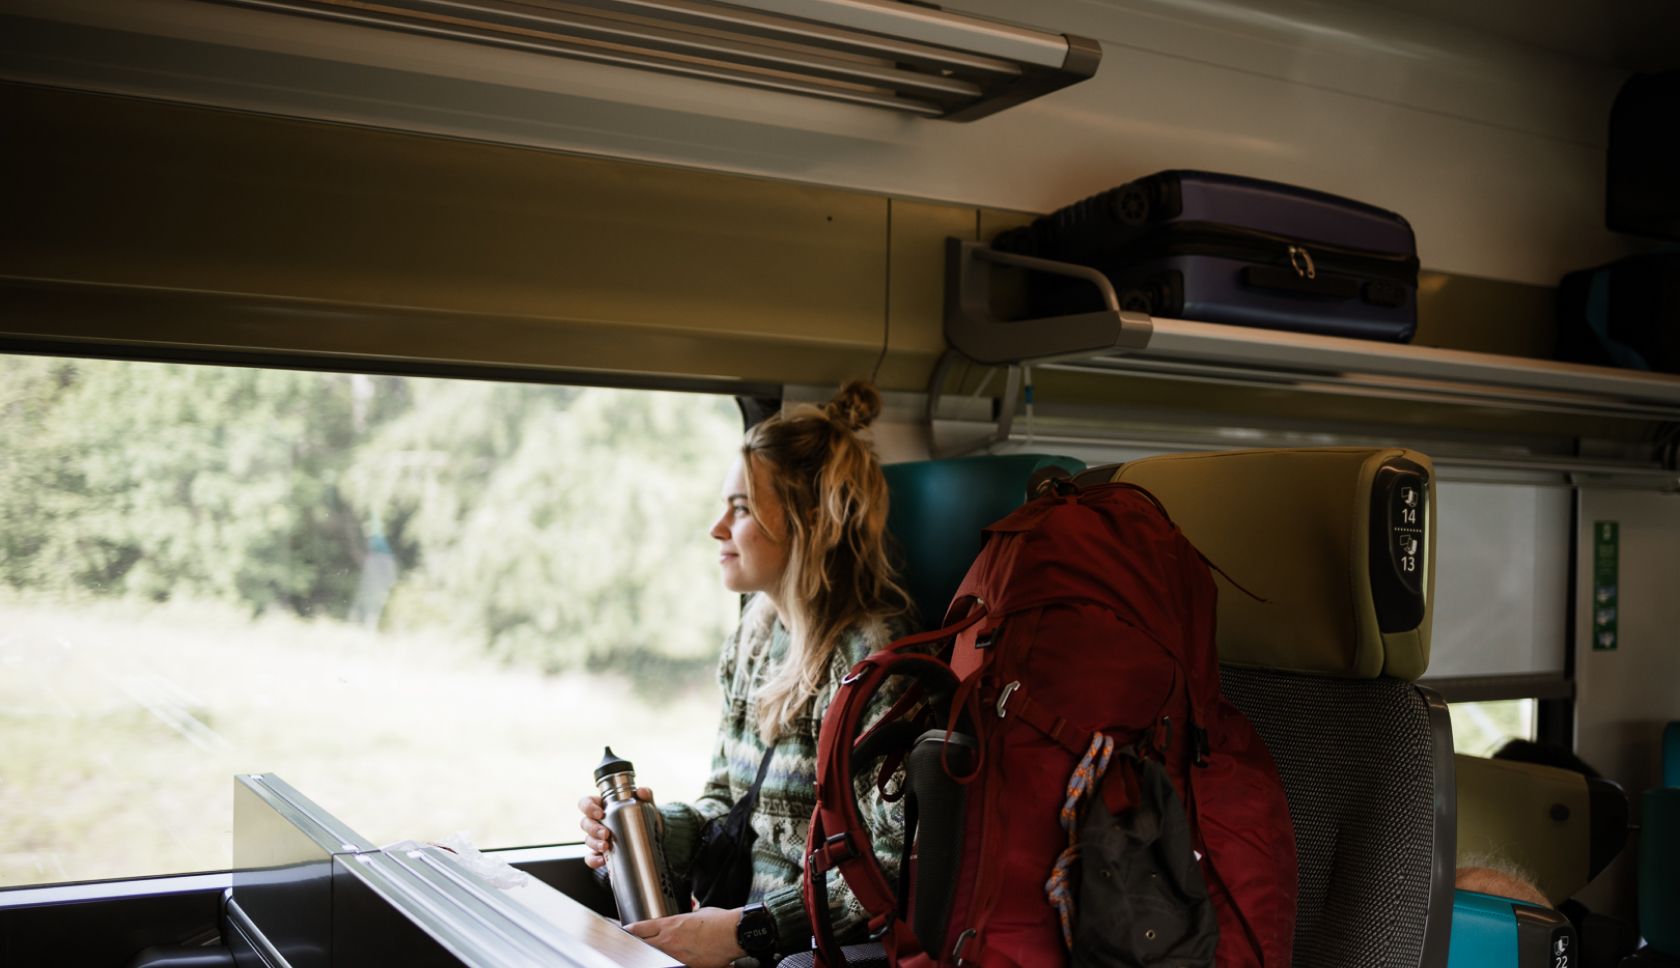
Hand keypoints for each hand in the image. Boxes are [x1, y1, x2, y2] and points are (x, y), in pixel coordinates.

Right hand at [577, 788, 657, 869]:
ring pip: (587, 839)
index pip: (586, 803)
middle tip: (606, 833)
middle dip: (593, 829)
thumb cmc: (642, 816)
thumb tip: (642, 791)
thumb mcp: (645, 804)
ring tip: (606, 846)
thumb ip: (646, 794)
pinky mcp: (601, 853)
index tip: (599, 813)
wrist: (651, 838)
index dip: (588, 807)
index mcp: (602, 806)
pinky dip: (594, 860)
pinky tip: (603, 861)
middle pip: (585, 823)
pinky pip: (591, 857)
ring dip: (595, 843)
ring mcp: (598, 838)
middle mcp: (597, 822)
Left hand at [627, 907, 747, 967]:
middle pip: (641, 945)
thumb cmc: (719, 922)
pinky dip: (666, 963)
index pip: (639, 928)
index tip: (623, 932)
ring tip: (649, 955)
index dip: (628, 931)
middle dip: (634, 946)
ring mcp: (676, 957)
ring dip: (649, 957)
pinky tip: (667, 961)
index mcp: (669, 925)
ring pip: (653, 958)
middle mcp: (669, 941)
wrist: (734, 933)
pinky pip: (671, 966)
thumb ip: (683, 920)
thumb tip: (682, 924)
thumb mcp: (696, 914)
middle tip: (629, 948)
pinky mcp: (687, 967)